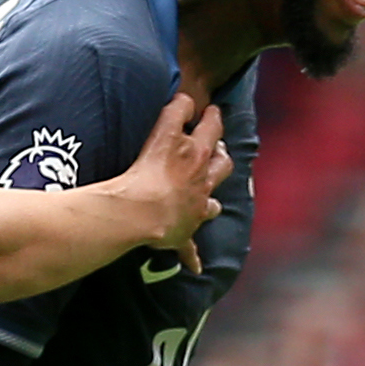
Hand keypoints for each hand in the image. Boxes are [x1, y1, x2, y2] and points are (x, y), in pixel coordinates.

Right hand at [114, 84, 231, 270]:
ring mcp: (194, 209)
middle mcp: (201, 183)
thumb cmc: (149, 171)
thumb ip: (175, 110)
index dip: (213, 118)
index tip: (213, 111)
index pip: (211, 130)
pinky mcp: (182, 233)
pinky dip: (192, 257)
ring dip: (212, 202)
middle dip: (222, 156)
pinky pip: (188, 248)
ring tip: (212, 202)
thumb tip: (187, 98)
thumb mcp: (162, 130)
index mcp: (195, 156)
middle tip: (220, 150)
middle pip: (220, 167)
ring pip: (211, 205)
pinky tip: (196, 267)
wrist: (142, 212)